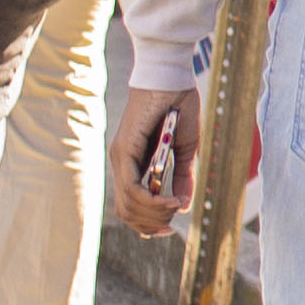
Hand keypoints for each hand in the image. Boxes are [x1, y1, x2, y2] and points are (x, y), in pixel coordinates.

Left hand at [112, 84, 201, 235]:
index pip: (131, 204)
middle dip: (151, 224)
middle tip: (172, 224)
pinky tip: (170, 202)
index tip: (169, 226)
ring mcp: (120, 157)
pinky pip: (133, 188)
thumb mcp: (184, 149)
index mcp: (133, 162)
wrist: (170, 78)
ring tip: (173, 210)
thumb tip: (182, 205)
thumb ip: (181, 177)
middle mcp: (121, 162)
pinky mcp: (124, 151)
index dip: (148, 221)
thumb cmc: (178, 106)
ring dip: (152, 215)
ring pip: (128, 204)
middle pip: (127, 211)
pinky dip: (152, 201)